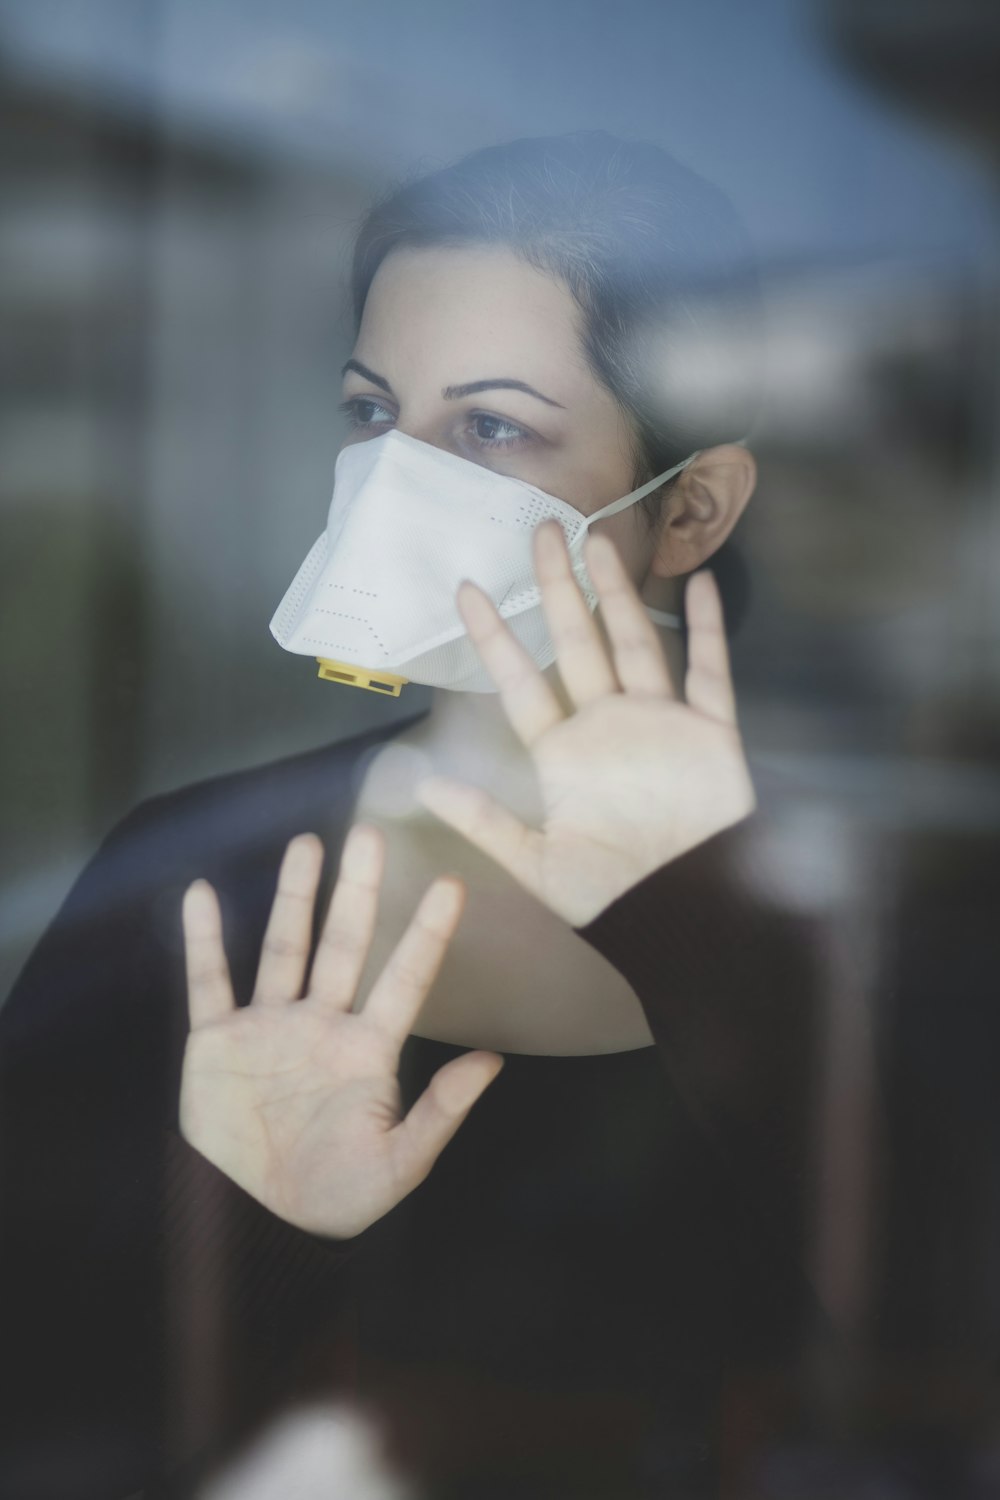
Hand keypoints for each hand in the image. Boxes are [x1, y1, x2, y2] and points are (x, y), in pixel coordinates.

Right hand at [179, 826, 503, 1237]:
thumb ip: (440, 1113)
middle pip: (344, 944)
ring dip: (294, 897)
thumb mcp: (398, 1165)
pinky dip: (203, 940)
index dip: (427, 933)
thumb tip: (493, 1061)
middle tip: (372, 833)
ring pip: (284, 947)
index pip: (405, 979)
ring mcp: (269, 1028)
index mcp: (368, 1051)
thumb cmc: (335, 1200)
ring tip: (307, 844)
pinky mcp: (218, 1042)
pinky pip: (209, 981)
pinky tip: (201, 894)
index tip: (452, 885)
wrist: (256, 1227)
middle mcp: (322, 1025)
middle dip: (358, 891)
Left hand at [418, 522, 755, 926]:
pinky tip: (697, 584)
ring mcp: (661, 723)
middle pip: (577, 643)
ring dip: (618, 594)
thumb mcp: (538, 865)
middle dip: (558, 589)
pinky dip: (707, 630)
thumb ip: (487, 822)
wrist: (686, 917)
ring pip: (635, 644)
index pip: (521, 683)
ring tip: (597, 542)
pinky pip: (709, 673)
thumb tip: (425, 785)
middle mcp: (608, 726)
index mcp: (563, 754)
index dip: (495, 638)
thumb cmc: (614, 896)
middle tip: (541, 530)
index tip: (467, 591)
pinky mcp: (711, 733)